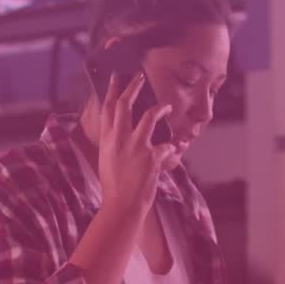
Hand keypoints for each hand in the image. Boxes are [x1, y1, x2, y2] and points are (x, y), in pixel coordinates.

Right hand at [97, 73, 175, 218]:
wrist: (121, 206)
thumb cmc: (115, 186)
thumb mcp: (108, 160)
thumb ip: (115, 143)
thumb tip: (124, 130)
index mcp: (107, 140)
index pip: (108, 109)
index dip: (112, 90)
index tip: (116, 77)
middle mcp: (119, 140)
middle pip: (125, 105)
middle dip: (133, 87)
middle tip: (140, 77)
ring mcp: (135, 147)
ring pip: (149, 116)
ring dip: (160, 109)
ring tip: (167, 107)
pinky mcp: (151, 157)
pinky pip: (167, 146)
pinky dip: (173, 148)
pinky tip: (177, 150)